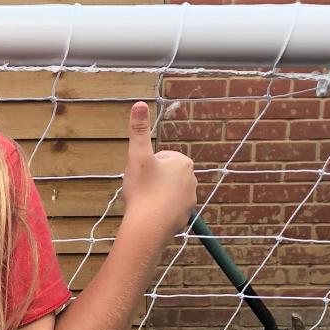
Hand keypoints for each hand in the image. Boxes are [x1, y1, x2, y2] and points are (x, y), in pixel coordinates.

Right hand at [121, 102, 195, 238]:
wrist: (148, 227)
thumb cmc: (143, 190)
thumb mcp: (137, 156)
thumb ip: (139, 130)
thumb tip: (139, 103)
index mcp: (183, 162)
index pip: (161, 158)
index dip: (147, 165)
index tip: (142, 175)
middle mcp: (191, 179)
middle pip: (164, 175)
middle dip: (152, 180)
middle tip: (141, 189)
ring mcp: (189, 199)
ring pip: (166, 192)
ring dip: (155, 195)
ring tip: (145, 203)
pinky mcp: (185, 216)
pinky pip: (168, 209)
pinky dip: (159, 211)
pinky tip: (150, 215)